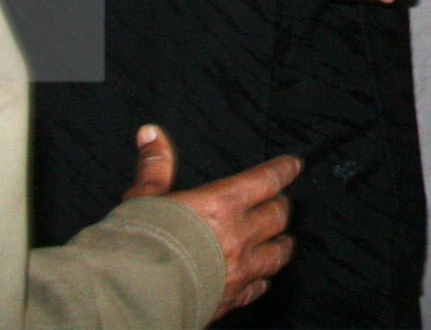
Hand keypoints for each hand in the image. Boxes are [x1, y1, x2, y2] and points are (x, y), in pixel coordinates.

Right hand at [122, 124, 297, 315]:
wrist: (136, 293)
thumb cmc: (140, 241)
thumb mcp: (144, 197)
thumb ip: (155, 166)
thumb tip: (151, 133)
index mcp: (222, 204)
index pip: (266, 180)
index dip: (283, 170)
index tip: (293, 165)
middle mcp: (239, 235)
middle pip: (277, 216)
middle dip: (282, 207)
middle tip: (283, 203)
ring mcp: (239, 270)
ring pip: (277, 254)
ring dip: (281, 244)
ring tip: (283, 240)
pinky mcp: (232, 298)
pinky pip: (258, 287)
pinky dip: (262, 281)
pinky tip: (260, 279)